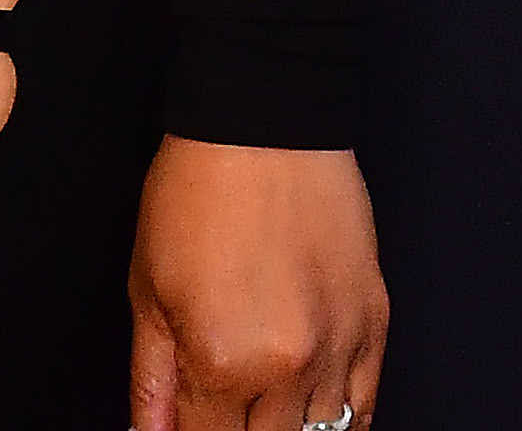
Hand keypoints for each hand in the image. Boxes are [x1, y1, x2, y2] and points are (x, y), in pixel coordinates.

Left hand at [128, 137, 387, 430]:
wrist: (264, 122)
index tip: (185, 422)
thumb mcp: (147, 288)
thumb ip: (152, 380)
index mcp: (220, 361)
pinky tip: (317, 418)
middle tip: (221, 405)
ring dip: (286, 427)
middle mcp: (286, 367)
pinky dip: (342, 420)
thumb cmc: (196, 193)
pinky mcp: (374, 324)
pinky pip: (364, 405)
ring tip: (261, 405)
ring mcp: (338, 348)